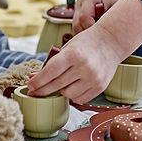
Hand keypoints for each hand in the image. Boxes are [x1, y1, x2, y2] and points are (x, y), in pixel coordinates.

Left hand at [27, 0, 141, 102]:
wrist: (111, 41)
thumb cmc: (86, 42)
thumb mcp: (68, 47)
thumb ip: (52, 62)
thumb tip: (34, 78)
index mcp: (74, 54)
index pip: (50, 72)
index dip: (38, 81)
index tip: (30, 86)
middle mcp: (84, 67)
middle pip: (57, 85)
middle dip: (43, 90)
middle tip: (35, 91)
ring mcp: (93, 78)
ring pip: (67, 94)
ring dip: (61, 91)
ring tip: (61, 82)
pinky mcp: (100, 87)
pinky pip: (80, 99)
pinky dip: (73, 94)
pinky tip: (73, 86)